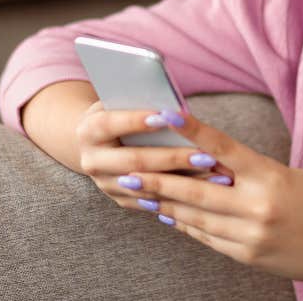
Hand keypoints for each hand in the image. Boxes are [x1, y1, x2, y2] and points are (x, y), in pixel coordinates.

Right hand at [74, 101, 235, 211]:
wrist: (96, 142)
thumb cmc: (118, 112)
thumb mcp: (119, 101)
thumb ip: (138, 102)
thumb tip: (174, 107)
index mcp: (88, 131)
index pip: (110, 124)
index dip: (137, 120)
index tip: (169, 115)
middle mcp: (91, 161)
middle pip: (133, 160)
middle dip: (172, 157)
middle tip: (206, 155)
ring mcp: (105, 184)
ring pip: (147, 185)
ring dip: (183, 181)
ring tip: (215, 173)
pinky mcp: (120, 199)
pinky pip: (152, 201)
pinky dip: (179, 196)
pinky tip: (206, 191)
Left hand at [112, 109, 302, 285]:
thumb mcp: (288, 175)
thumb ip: (248, 169)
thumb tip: (206, 158)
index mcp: (269, 177)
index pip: (223, 147)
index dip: (191, 129)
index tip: (163, 113)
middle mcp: (257, 207)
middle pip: (195, 190)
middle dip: (156, 180)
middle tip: (126, 170)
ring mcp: (250, 235)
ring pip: (194, 217)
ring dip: (164, 204)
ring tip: (138, 192)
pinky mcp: (247, 255)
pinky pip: (206, 238)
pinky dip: (185, 224)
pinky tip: (168, 214)